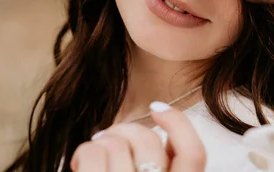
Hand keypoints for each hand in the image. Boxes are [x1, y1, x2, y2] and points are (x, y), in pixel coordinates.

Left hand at [71, 102, 205, 171]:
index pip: (194, 154)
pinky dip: (83, 153)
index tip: (158, 107)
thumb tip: (162, 132)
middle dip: (125, 130)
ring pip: (117, 142)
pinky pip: (92, 153)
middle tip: (110, 139)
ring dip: (102, 143)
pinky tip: (79, 165)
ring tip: (93, 159)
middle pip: (147, 139)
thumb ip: (164, 166)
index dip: (178, 123)